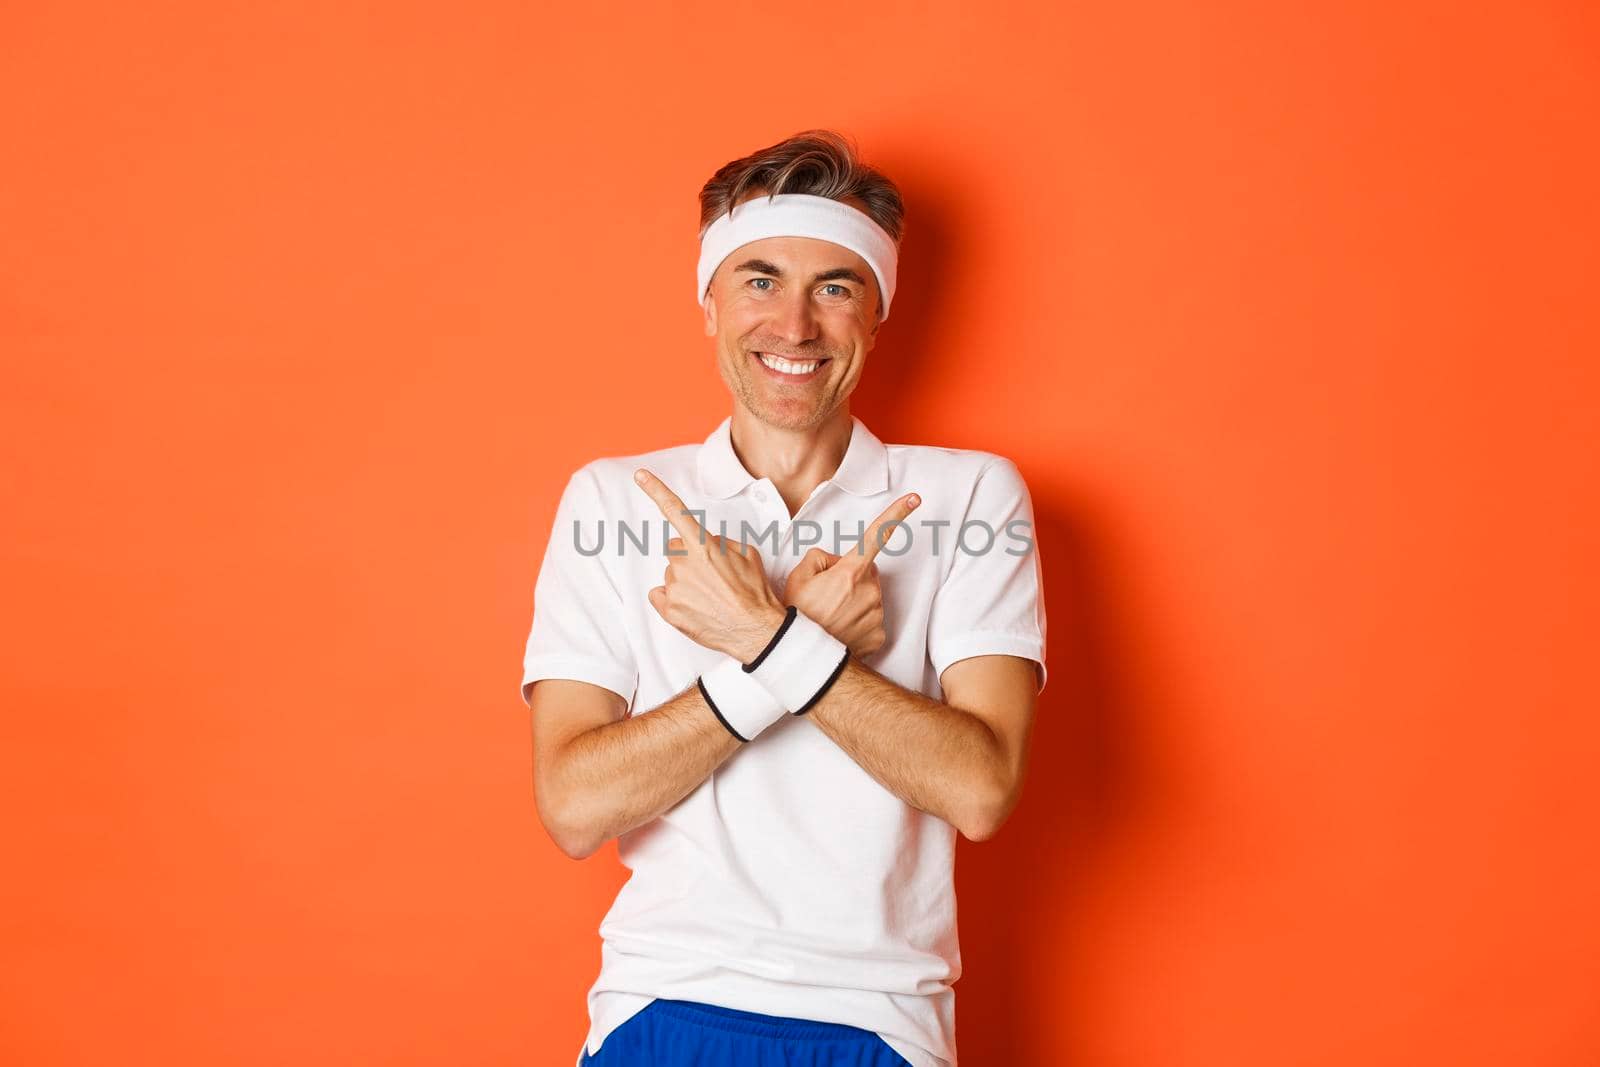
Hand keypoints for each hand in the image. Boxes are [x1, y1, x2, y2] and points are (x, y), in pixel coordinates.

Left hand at [635, 467, 787, 661]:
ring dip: (686, 581)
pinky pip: (661, 595)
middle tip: (712, 575)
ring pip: (671, 574)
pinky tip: (695, 607)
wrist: (755, 630)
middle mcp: (683, 563)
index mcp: (703, 545)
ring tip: (710, 596)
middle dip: (689, 558)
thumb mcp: (747, 554)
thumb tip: (707, 542)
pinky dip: (673, 599)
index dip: (656, 490)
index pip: (675, 511)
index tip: (640, 475)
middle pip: (675, 550)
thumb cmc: (754, 591)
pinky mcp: (668, 609)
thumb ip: (721, 541)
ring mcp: (674, 587)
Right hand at [782, 492, 920, 659]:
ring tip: (832, 614)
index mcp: (851, 571)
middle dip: (852, 576)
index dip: (896, 514)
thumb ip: (820, 557)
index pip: (877, 535)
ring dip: (854, 600)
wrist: (802, 657)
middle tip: (828, 593)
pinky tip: (842, 629)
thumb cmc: (798, 615)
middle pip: (868, 571)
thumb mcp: (798, 575)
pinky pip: (872, 620)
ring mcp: (877, 614)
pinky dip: (859, 623)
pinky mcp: (879, 635)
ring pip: (870, 596)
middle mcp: (870, 590)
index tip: (914, 499)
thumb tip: (836, 562)